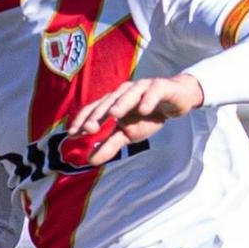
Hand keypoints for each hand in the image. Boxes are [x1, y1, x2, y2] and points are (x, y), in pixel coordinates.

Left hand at [63, 73, 205, 165]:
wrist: (176, 101)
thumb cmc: (148, 117)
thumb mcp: (128, 134)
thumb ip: (109, 145)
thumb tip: (89, 161)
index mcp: (113, 102)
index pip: (94, 110)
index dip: (82, 120)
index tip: (71, 135)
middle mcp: (124, 92)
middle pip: (108, 101)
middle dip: (98, 114)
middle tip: (89, 128)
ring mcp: (142, 87)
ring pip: (129, 94)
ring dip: (121, 103)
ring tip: (114, 115)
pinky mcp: (160, 86)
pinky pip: (153, 91)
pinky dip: (148, 99)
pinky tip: (144, 109)